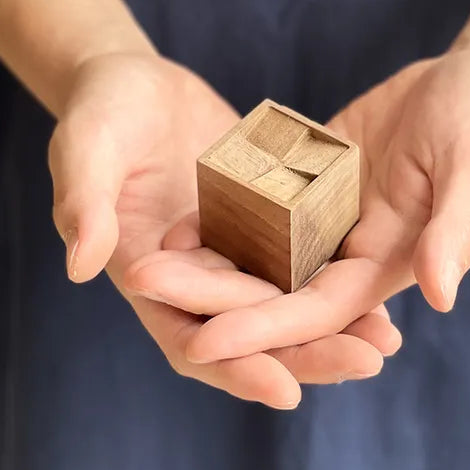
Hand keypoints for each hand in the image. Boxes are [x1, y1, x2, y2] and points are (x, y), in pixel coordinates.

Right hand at [49, 52, 399, 408]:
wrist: (133, 79)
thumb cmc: (98, 111)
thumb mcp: (85, 147)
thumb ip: (84, 202)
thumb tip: (82, 265)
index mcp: (147, 275)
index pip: (190, 337)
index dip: (235, 365)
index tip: (283, 389)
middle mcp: (194, 276)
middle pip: (251, 334)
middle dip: (307, 354)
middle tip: (365, 362)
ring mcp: (231, 250)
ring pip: (284, 304)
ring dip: (333, 326)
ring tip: (387, 341)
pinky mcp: (262, 218)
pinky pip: (302, 257)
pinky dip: (336, 275)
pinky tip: (384, 287)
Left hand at [171, 49, 469, 364]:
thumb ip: (453, 230)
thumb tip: (438, 297)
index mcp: (389, 262)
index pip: (317, 310)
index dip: (262, 329)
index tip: (203, 341)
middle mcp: (351, 250)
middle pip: (273, 288)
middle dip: (211, 294)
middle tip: (143, 283)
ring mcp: (328, 216)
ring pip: (259, 252)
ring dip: (207, 262)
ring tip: (144, 260)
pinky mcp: (313, 179)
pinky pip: (262, 204)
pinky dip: (224, 215)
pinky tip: (178, 218)